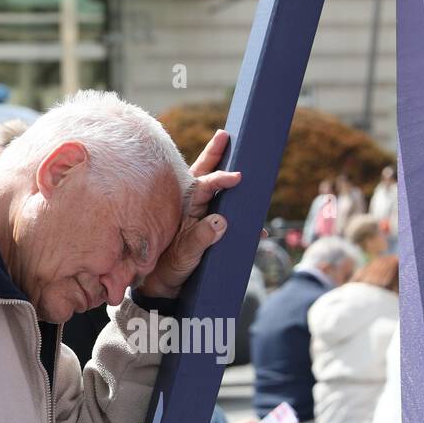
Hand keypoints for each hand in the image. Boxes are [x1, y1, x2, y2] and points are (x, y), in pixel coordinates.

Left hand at [138, 129, 242, 298]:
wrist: (165, 287)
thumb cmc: (169, 268)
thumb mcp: (185, 255)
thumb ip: (201, 238)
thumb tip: (221, 221)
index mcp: (183, 206)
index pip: (204, 184)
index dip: (220, 178)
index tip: (237, 177)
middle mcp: (190, 206)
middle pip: (203, 174)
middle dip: (215, 154)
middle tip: (225, 134)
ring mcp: (198, 216)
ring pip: (212, 189)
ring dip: (225, 175)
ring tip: (240, 161)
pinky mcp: (207, 228)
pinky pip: (226, 216)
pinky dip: (242, 219)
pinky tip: (258, 230)